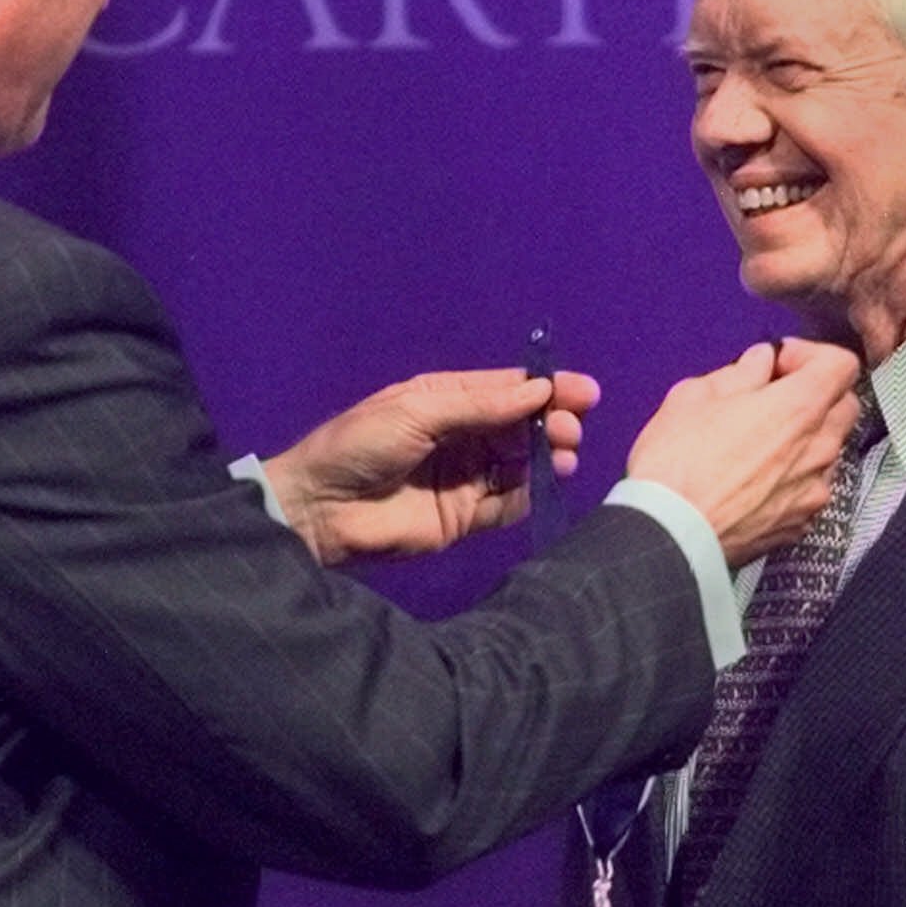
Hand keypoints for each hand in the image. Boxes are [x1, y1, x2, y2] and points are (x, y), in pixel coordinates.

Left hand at [263, 368, 599, 564]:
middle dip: (552, 422)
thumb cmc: (361, 445)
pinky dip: (530, 494)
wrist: (320, 509)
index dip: (547, 388)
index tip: (585, 391)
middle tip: (570, 429)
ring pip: (521, 464)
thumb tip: (540, 391)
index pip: (507, 390)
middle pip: (521, 426)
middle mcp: (461, 436)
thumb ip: (481, 406)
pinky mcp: (463, 518)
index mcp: (446, 400)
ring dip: (547, 456)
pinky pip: (507, 505)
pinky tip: (545, 483)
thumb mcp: (418, 412)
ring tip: (564, 454)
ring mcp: (464, 478)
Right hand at [626, 339, 861, 565]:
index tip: (778, 364)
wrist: (670, 534)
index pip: (842, 365)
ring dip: (805, 437)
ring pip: (830, 449)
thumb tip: (761, 363)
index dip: (811, 355)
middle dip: (816, 394)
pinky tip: (755, 479)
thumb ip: (740, 373)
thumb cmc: (676, 462)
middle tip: (772, 398)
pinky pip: (813, 487)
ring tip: (758, 443)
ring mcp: (814, 490)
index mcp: (798, 408)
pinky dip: (794, 476)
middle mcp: (818, 449)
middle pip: (846, 405)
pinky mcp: (802, 523)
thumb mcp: (696, 396)